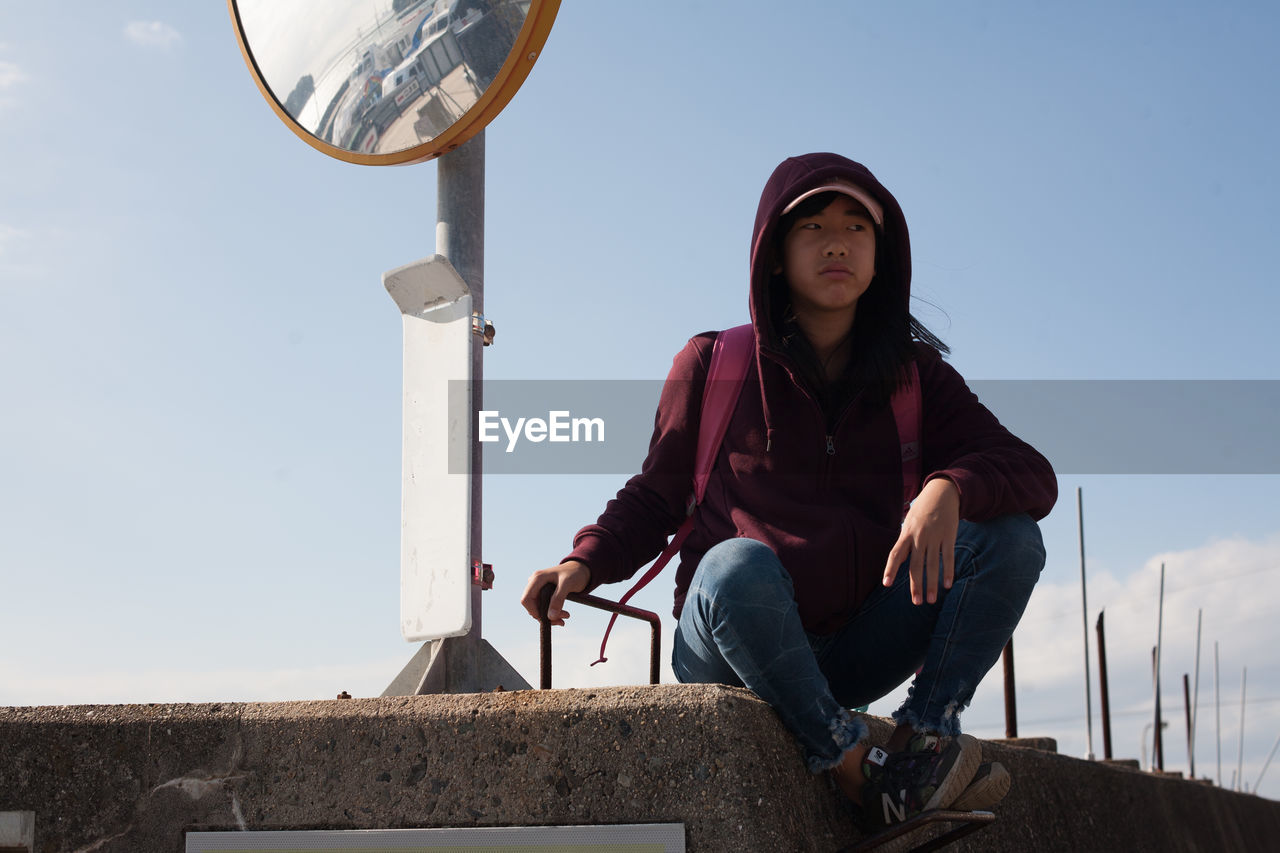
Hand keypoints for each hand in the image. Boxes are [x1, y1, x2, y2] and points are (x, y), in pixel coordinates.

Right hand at [520, 560, 590, 625]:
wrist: (581, 569)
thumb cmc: (574, 573)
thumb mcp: (567, 585)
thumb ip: (558, 599)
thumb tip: (550, 617)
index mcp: (537, 579)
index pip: (526, 599)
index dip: (534, 611)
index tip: (548, 619)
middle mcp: (535, 583)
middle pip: (532, 606)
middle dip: (545, 616)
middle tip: (562, 620)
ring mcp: (539, 589)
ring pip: (538, 608)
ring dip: (550, 616)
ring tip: (566, 617)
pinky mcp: (544, 594)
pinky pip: (544, 607)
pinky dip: (552, 613)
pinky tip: (563, 615)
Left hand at [883, 478, 959, 604]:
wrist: (942, 492)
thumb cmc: (922, 511)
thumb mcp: (909, 523)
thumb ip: (904, 542)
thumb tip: (898, 562)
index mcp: (906, 533)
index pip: (896, 554)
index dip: (890, 569)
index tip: (886, 584)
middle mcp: (919, 536)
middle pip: (916, 565)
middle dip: (915, 585)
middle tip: (916, 602)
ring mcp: (935, 536)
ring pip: (933, 564)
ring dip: (932, 584)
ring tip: (931, 600)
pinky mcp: (949, 536)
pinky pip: (948, 557)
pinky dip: (948, 571)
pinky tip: (947, 585)